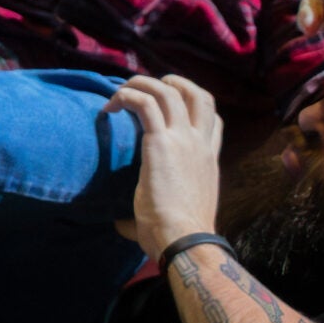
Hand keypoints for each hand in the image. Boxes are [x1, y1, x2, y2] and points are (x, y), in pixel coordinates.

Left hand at [108, 73, 224, 256]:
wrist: (183, 241)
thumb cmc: (177, 235)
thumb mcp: (180, 211)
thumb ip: (160, 206)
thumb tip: (127, 224)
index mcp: (208, 160)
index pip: (214, 118)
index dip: (192, 102)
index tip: (166, 104)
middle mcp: (200, 145)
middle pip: (199, 94)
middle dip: (171, 81)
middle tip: (144, 87)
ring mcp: (184, 141)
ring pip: (168, 91)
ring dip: (140, 84)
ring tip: (119, 93)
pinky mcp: (161, 143)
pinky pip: (144, 103)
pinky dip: (126, 97)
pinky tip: (109, 108)